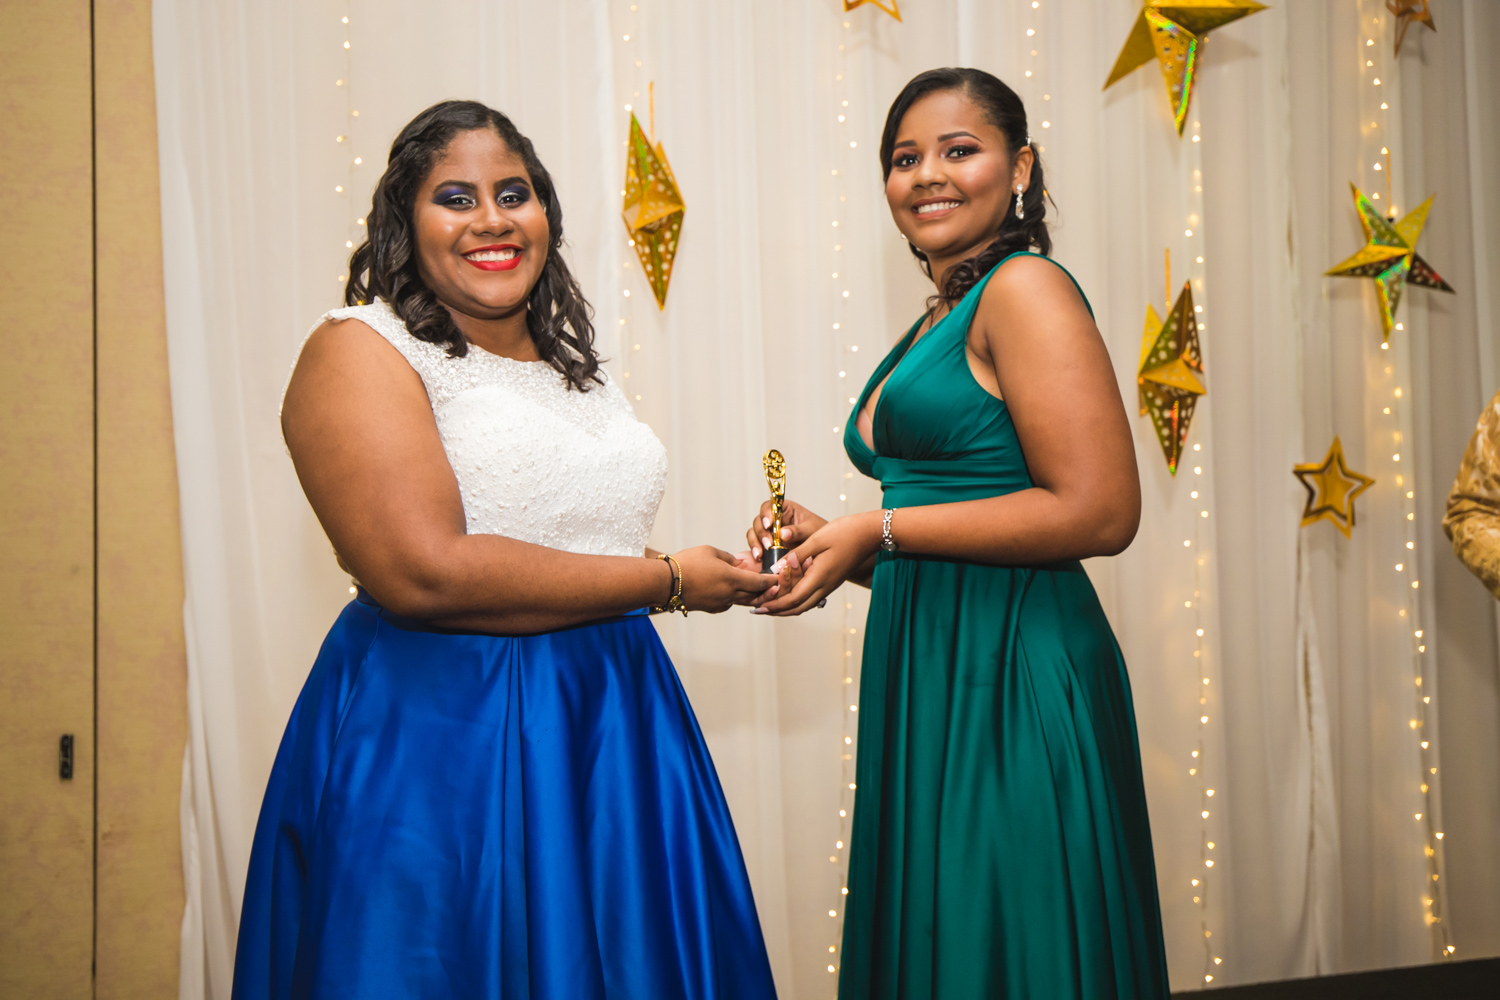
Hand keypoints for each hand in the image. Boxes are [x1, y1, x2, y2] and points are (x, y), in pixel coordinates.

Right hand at [672, 545, 775, 612]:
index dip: (771, 580)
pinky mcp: (711, 608)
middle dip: (766, 591)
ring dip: (752, 597)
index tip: (779, 578)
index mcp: (732, 578)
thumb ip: (728, 558)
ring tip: (759, 592)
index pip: (759, 582)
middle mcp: (729, 594)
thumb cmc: (687, 563)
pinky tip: (735, 595)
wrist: (666, 582)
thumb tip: (738, 562)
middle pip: (754, 595)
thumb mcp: (710, 552)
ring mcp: (720, 603)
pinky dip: (736, 599)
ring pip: (742, 601)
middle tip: (775, 588)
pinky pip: (729, 604)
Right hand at [744, 499, 827, 561]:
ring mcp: (770, 533)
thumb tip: (782, 533)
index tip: (769, 524)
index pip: (769, 506)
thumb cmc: (819, 533)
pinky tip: (759, 558)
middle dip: (761, 532)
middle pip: (759, 521)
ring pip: (754, 533)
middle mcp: (775, 520)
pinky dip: (756, 551)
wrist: (824, 549)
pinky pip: (757, 545)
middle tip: (768, 544)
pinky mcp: (768, 545)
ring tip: (761, 554)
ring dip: (755, 542)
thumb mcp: (811, 530)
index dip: (766, 513)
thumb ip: (798, 531)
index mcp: (785, 510)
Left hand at [753, 511, 881, 615]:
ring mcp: (829, 585)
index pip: (793, 599)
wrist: (869, 533)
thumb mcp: (817, 539)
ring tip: (769, 604)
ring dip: (786, 607)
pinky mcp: (831, 581)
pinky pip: (811, 597)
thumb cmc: (845, 532)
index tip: (758, 606)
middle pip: (798, 607)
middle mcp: (825, 585)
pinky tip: (787, 593)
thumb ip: (796, 554)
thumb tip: (777, 568)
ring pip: (804, 604)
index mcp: (820, 577)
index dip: (775, 604)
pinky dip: (796, 599)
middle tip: (758, 609)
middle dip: (777, 610)